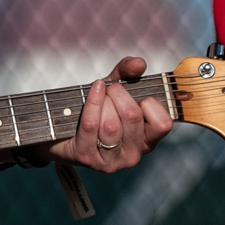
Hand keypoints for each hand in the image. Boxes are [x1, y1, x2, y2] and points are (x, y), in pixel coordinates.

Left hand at [49, 56, 172, 171]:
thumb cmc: (96, 111)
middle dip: (118, 94)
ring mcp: (111, 160)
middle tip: (110, 90)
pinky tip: (92, 91)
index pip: (163, 124)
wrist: (62, 131)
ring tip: (98, 96)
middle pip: (133, 117)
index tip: (137, 96)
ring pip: (111, 124)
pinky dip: (91, 104)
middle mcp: (133, 155)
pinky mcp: (88, 158)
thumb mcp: (115, 89)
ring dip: (102, 102)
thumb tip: (139, 63)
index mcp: (148, 141)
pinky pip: (91, 126)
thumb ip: (128, 73)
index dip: (149, 103)